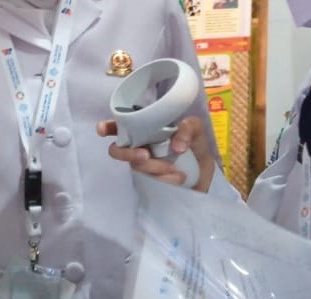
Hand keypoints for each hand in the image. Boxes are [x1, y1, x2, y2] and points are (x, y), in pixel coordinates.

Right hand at [96, 116, 215, 192]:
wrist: (207, 173)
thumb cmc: (195, 145)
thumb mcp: (196, 130)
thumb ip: (188, 128)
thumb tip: (177, 146)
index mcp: (144, 129)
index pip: (119, 126)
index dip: (107, 127)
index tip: (103, 129)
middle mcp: (138, 147)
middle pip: (117, 149)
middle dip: (127, 153)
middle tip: (145, 155)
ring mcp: (143, 166)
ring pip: (135, 167)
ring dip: (153, 168)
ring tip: (174, 169)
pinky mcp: (150, 183)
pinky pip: (149, 183)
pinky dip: (165, 180)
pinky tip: (179, 177)